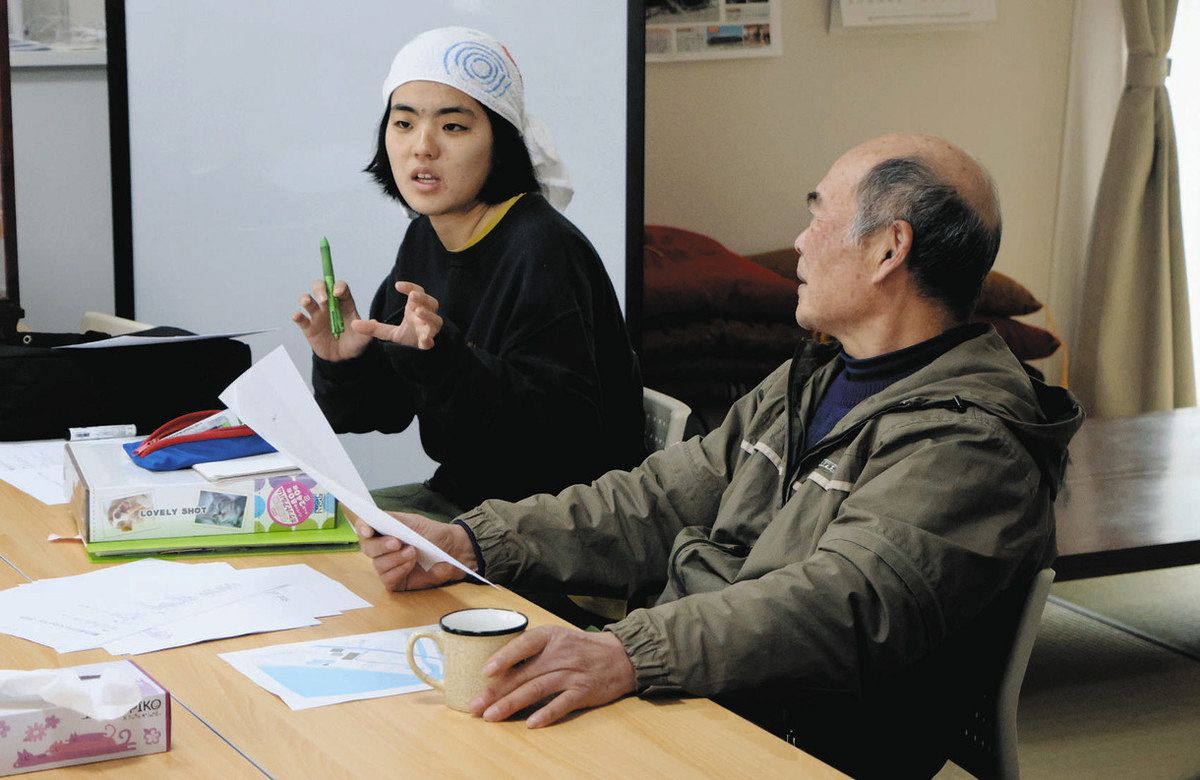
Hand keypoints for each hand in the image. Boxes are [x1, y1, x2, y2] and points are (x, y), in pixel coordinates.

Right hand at [292, 279, 371, 360]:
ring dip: (305, 298)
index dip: (338, 286)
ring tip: (308, 303)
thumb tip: (373, 321)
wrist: (344, 358)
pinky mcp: (309, 327)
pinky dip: (297, 315)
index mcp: (344, 304)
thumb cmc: (355, 342)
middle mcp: (330, 306)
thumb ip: (369, 329)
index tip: (337, 293)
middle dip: (320, 288)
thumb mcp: (365, 337)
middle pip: (321, 287)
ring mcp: (318, 315)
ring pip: (307, 299)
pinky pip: (300, 318)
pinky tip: (298, 316)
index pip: (340, 288)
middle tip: (323, 299)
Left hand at [351, 281, 442, 349]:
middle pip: (430, 302)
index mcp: (416, 308)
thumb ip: (373, 327)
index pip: (416, 292)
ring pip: (435, 319)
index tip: (397, 285)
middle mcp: (426, 316)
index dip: (409, 286)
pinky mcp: (429, 343)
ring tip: (418, 313)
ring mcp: (429, 329)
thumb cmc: (407, 336)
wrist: (416, 353)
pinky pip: (432, 340)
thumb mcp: (388, 331)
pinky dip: (429, 339)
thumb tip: (353, 324)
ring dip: (428, 315)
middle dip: (422, 298)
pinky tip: (425, 339)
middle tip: (412, 296)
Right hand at [354, 511, 475, 590]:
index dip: (361, 528)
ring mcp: (389, 566)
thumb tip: (375, 517)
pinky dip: (399, 570)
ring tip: (413, 552)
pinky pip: (388, 579)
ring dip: (395, 558)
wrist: (454, 550)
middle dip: (381, 545)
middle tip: (397, 542)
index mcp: (384, 531)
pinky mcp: (396, 582)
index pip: (364, 529)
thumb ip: (394, 520)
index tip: (367, 530)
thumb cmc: (434, 534)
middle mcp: (383, 549)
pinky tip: (411, 564)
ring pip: (378, 565)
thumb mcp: (414, 522)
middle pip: (368, 548)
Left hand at [471, 626, 635, 727]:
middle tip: (475, 705)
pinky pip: (561, 704)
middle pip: (523, 673)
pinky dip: (546, 714)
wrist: (620, 657)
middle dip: (496, 691)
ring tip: (491, 715)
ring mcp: (571, 674)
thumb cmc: (581, 648)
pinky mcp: (583, 692)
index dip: (504, 657)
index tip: (485, 671)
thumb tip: (498, 668)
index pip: (524, 644)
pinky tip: (531, 723)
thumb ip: (532, 649)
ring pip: (536, 690)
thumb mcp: (557, 638)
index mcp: (551, 636)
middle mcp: (560, 654)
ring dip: (512, 704)